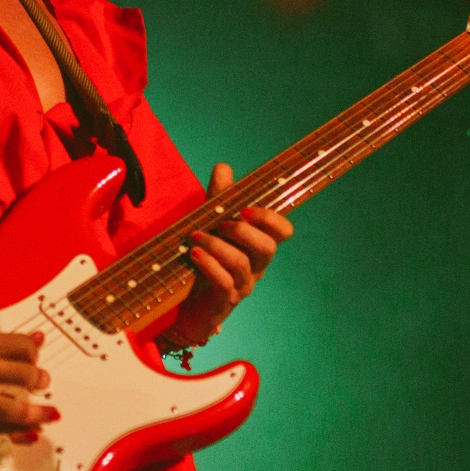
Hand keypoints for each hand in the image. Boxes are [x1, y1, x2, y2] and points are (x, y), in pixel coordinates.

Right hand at [0, 319, 55, 431]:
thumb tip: (36, 338)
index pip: (22, 348)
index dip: (34, 353)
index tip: (35, 359)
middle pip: (23, 378)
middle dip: (39, 382)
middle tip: (43, 385)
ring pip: (9, 410)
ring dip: (33, 415)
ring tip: (46, 416)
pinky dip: (4, 429)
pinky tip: (16, 431)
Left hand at [165, 163, 293, 347]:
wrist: (186, 304)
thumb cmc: (205, 260)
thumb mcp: (210, 224)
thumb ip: (218, 198)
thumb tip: (224, 166)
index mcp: (258, 245)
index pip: (283, 231)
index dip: (270, 218)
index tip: (243, 208)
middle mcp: (257, 266)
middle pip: (269, 247)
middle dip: (244, 231)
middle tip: (221, 224)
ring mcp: (243, 285)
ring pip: (242, 263)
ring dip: (217, 246)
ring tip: (195, 238)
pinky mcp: (224, 301)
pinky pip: (224, 283)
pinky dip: (209, 266)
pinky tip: (193, 255)